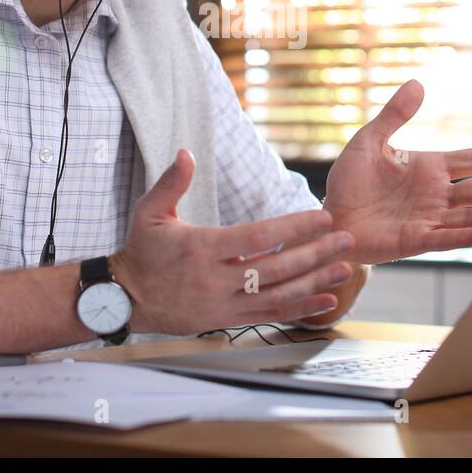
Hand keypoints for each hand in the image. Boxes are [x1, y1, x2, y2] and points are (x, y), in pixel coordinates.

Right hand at [111, 149, 357, 334]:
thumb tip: (186, 152)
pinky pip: (270, 315)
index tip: (321, 216)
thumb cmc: (141, 251)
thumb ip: (171, 182)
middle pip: (276, 267)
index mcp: (203, 247)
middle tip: (346, 239)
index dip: (292, 228)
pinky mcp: (227, 320)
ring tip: (345, 269)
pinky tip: (325, 301)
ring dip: (315, 282)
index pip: (257, 237)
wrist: (124, 298)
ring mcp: (224, 303)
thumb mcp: (149, 212)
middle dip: (315, 253)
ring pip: (278, 294)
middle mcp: (217, 278)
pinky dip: (300, 309)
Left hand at [323, 79, 471, 263]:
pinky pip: (442, 239)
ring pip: (467, 215)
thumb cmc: (350, 181)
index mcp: (430, 168)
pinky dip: (462, 236)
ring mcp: (428, 219)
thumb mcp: (369, 141)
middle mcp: (436, 195)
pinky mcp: (413, 241)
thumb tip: (417, 83)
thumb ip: (394, 116)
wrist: (329, 218)